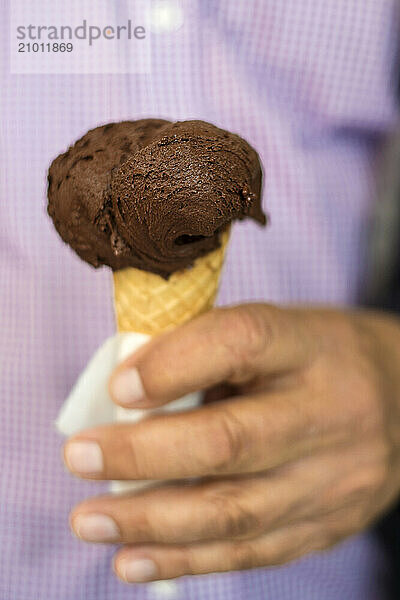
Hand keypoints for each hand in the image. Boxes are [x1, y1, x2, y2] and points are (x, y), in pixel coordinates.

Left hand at [63, 304, 399, 582]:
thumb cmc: (318, 355)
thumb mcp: (279, 330)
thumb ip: (211, 352)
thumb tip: (126, 393)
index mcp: (312, 345)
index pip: (243, 342)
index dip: (174, 364)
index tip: (118, 387)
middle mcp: (331, 412)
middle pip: (232, 441)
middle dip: (144, 456)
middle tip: (79, 458)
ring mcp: (335, 477)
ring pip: (235, 512)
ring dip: (151, 522)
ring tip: (90, 520)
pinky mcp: (329, 523)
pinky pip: (253, 551)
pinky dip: (186, 558)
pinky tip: (133, 559)